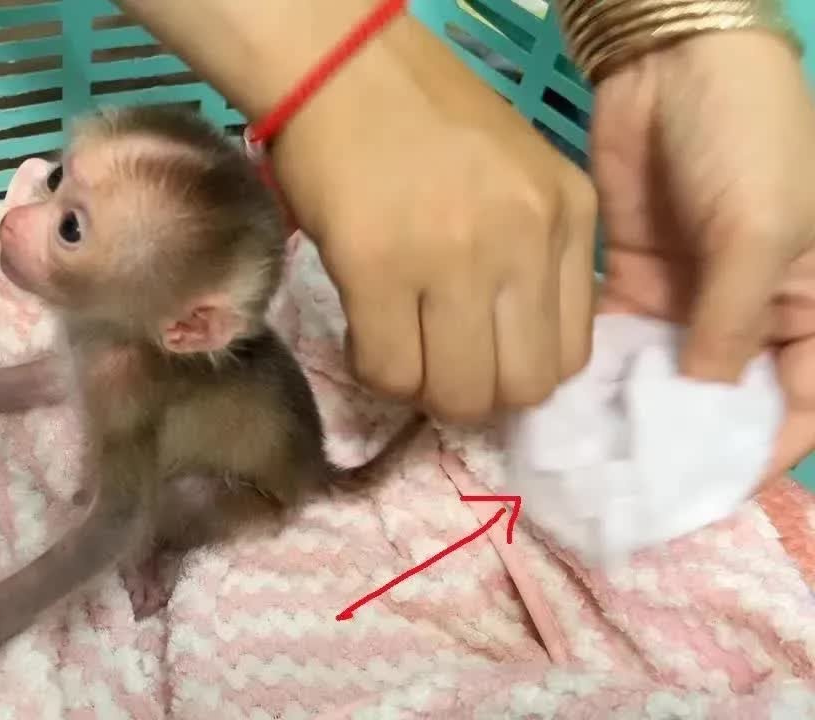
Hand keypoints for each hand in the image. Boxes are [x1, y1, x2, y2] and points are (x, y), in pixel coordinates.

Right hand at [270, 21, 597, 422]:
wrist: (342, 67)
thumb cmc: (423, 116)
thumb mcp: (518, 174)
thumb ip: (533, 251)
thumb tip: (510, 346)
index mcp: (570, 214)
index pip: (570, 355)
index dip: (518, 376)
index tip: (480, 361)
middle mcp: (525, 238)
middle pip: (519, 388)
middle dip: (475, 398)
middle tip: (436, 368)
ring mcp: (453, 255)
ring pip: (458, 393)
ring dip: (423, 390)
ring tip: (399, 351)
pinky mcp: (379, 267)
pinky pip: (390, 370)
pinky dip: (374, 370)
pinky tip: (364, 334)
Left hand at [592, 31, 814, 474]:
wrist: (674, 67)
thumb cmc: (748, 144)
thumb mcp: (760, 235)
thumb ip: (733, 324)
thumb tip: (698, 401)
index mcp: (814, 308)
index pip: (800, 404)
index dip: (760, 454)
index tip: (704, 495)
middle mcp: (753, 314)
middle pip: (725, 401)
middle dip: (683, 445)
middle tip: (629, 491)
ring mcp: (690, 299)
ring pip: (664, 378)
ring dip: (632, 416)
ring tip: (588, 462)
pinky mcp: (634, 281)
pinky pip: (618, 342)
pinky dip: (597, 373)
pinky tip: (563, 407)